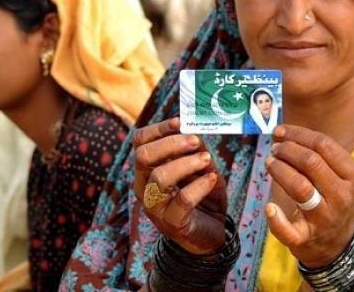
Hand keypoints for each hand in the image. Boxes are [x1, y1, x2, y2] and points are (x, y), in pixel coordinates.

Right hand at [134, 117, 226, 254]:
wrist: (211, 231)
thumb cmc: (202, 193)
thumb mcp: (201, 166)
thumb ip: (196, 149)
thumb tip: (194, 131)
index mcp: (147, 169)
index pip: (140, 142)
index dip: (158, 128)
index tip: (180, 122)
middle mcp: (144, 186)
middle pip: (143, 156)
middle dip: (171, 144)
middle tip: (195, 141)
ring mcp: (155, 206)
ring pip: (160, 177)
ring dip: (186, 163)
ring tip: (207, 159)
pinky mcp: (172, 223)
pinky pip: (182, 201)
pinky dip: (199, 186)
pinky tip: (213, 179)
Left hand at [265, 125, 353, 267]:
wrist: (337, 245)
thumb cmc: (332, 198)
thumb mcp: (337, 176)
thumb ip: (314, 153)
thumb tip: (281, 132)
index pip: (324, 145)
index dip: (298, 134)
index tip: (280, 131)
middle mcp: (343, 197)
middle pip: (311, 162)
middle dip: (287, 149)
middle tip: (275, 149)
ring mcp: (325, 219)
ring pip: (300, 187)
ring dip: (279, 170)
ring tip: (270, 163)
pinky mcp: (307, 239)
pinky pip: (289, 230)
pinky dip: (276, 220)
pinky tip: (270, 207)